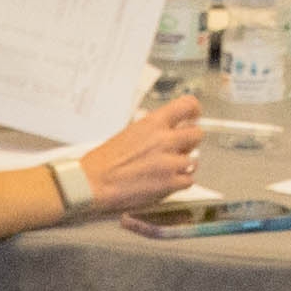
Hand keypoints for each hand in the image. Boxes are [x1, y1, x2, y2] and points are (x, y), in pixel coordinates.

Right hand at [77, 94, 206, 216]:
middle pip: (197, 134)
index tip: (193, 118)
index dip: (194, 112)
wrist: (93, 182)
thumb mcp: (129, 132)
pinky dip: (179, 183)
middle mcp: (164, 140)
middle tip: (182, 147)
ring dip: (183, 165)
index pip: (187, 106)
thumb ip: (151, 130)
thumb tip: (166, 129)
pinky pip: (188, 181)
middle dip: (191, 142)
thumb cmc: (103, 161)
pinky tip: (166, 182)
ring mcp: (169, 163)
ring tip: (168, 169)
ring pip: (194, 160)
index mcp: (153, 123)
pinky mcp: (169, 184)